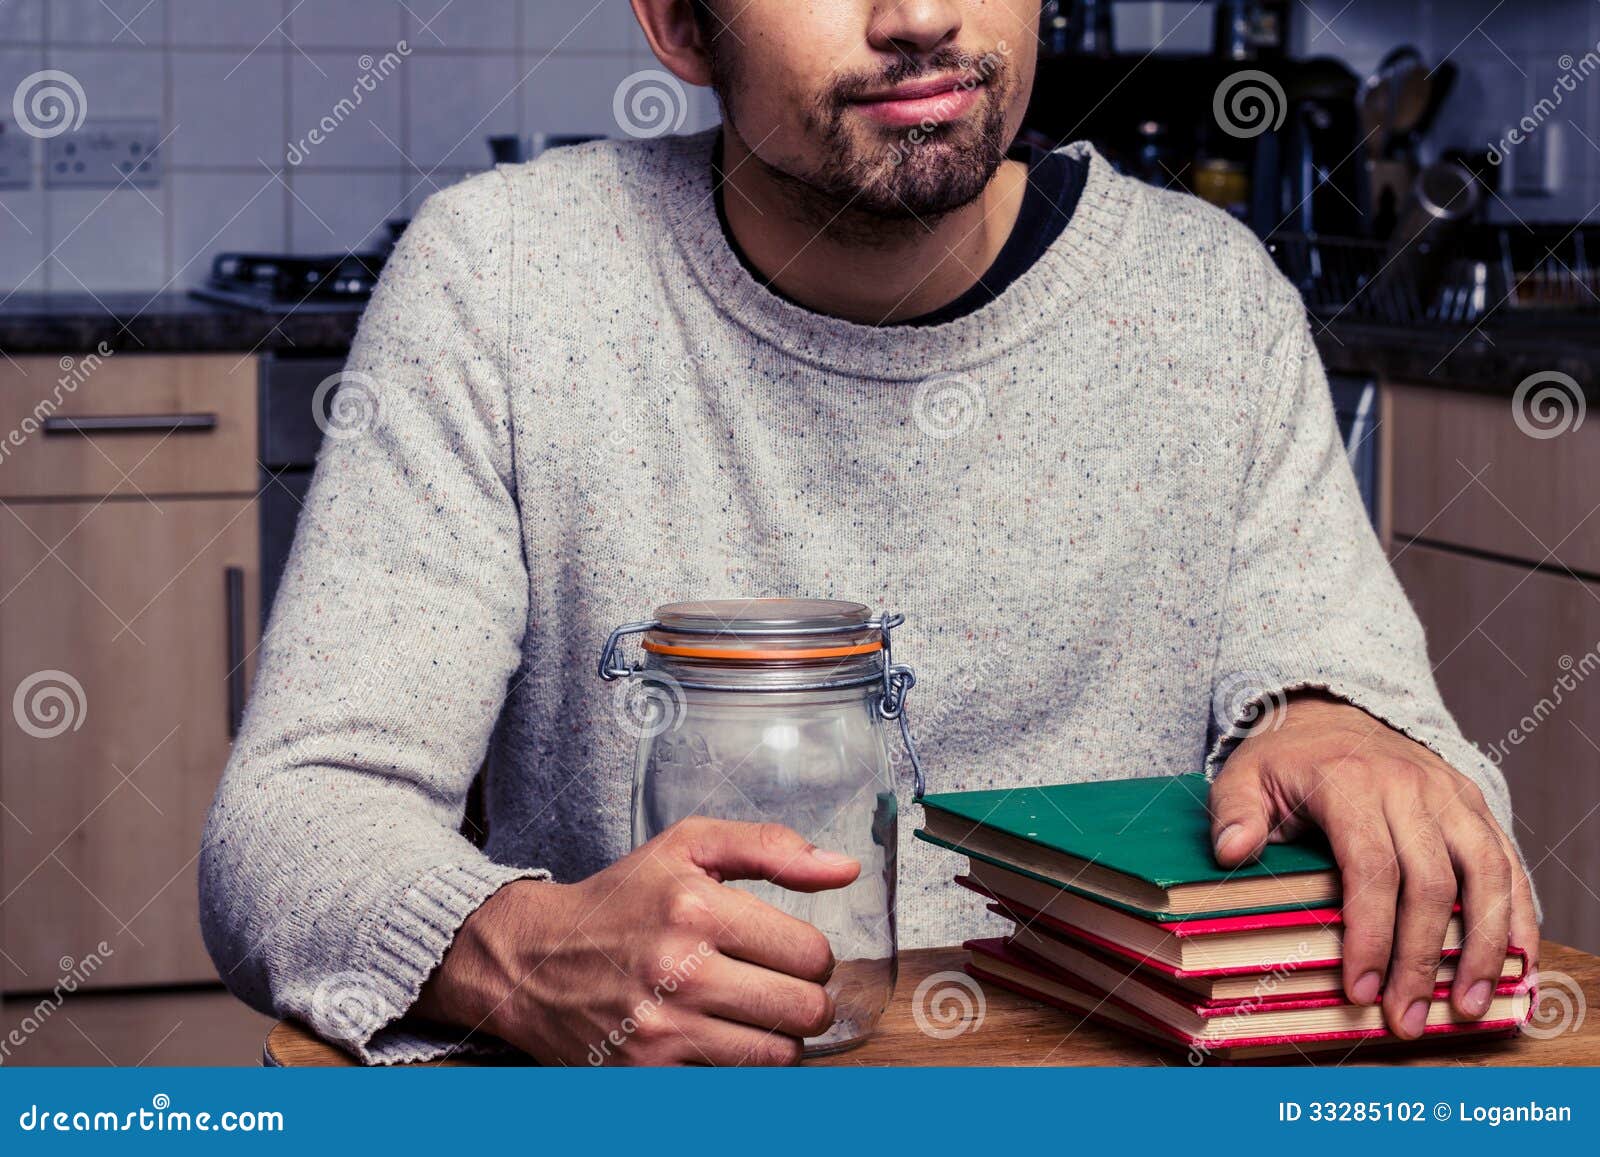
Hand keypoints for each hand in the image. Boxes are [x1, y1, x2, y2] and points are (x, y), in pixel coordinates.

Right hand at [414, 817, 858, 1064]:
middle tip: (782, 989)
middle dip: (806, 1001)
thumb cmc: (619, 900)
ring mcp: (663, 1030)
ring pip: (778, 1056)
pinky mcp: (648, 1076)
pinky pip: (734, 1084)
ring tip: (753, 1014)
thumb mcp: (687, 848)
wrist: (531, 961)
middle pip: (804, 1011)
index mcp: (697, 908)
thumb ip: (770, 848)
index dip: (813, 955)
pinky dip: (738, 1066)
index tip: (792, 953)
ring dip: (778, 1039)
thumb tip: (845, 868)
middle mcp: (681, 971)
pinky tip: (720, 1038)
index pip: (811, 953)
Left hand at [1208, 693, 1537, 1038]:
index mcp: (1352, 784)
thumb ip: (1234, 813)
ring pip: (1486, 876)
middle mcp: (1411, 788)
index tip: (1361, 990)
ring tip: (1468, 1007)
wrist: (1332, 713)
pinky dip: (1520, 915)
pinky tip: (1517, 963)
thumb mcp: (1244, 775)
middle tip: (1406, 1019)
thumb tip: (1231, 852)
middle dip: (1421, 961)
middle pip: (1432, 885)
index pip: (1371, 870)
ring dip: (1484, 948)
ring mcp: (1451, 797)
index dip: (1371, 936)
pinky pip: (1509, 862)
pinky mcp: (1475, 807)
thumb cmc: (1286, 759)